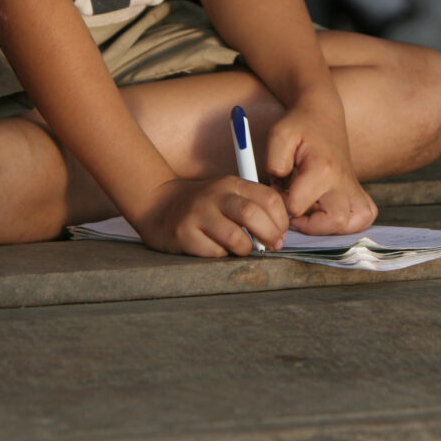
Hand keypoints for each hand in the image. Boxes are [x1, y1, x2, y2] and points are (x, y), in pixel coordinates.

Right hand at [133, 176, 288, 257]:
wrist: (158, 205)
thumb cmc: (204, 206)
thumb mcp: (228, 195)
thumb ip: (254, 207)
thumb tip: (281, 233)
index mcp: (232, 184)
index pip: (269, 199)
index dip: (281, 221)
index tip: (280, 234)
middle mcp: (216, 195)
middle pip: (253, 215)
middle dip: (269, 237)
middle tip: (269, 247)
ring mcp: (199, 214)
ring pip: (236, 238)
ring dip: (245, 250)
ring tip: (241, 249)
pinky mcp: (185, 234)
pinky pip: (214, 252)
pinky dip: (222, 256)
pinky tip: (216, 249)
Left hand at [265, 95, 377, 235]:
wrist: (321, 114)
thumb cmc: (298, 126)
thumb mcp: (278, 135)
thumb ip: (274, 162)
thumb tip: (279, 190)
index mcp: (322, 168)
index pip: (298, 206)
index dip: (281, 204)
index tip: (278, 191)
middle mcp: (343, 179)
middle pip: (334, 221)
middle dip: (309, 225)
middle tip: (294, 212)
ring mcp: (353, 186)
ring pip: (354, 223)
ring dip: (331, 228)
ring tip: (312, 215)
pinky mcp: (358, 189)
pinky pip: (365, 216)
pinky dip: (351, 223)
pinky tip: (330, 214)